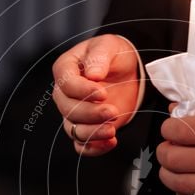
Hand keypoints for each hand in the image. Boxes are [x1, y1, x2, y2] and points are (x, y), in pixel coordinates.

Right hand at [52, 34, 139, 155]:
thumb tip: (93, 74)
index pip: (66, 84)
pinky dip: (94, 148)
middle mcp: (66, 93)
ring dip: (92, 133)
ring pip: (73, 130)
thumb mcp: (109, 46)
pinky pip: (82, 145)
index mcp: (66, 69)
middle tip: (112, 111)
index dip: (83, 91)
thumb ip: (99, 57)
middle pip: (68, 109)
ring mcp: (75, 112)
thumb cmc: (114, 55)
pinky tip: (111, 142)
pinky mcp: (88, 127)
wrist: (128, 70)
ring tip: (112, 130)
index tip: (102, 93)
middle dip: (90, 113)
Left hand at [156, 94, 194, 194]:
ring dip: (167, 173)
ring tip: (171, 166)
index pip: (183, 129)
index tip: (170, 127)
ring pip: (179, 183)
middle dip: (164, 150)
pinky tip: (185, 187)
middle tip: (167, 147)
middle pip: (175, 157)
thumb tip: (181, 105)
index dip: (169, 127)